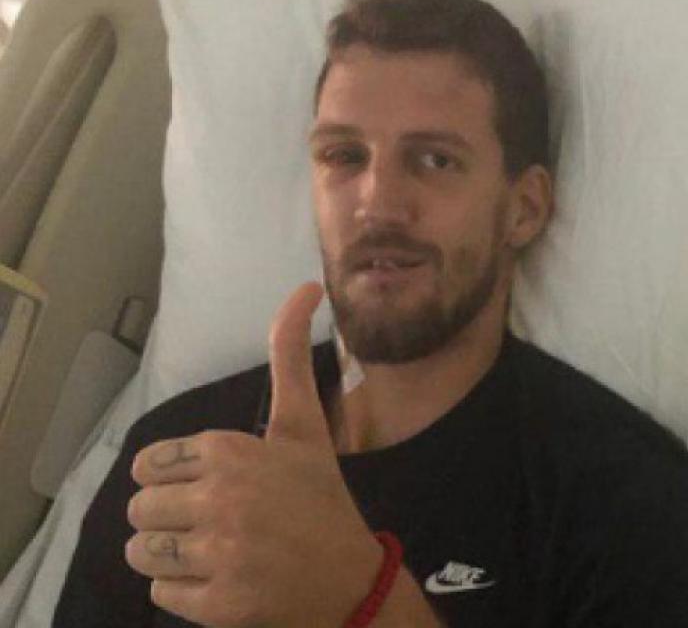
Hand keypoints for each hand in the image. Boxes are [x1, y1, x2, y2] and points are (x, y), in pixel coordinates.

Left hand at [125, 282, 382, 626]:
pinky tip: (220, 579)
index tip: (208, 488)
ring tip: (208, 550)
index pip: (150, 464)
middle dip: (169, 516)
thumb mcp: (304, 426)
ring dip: (167, 553)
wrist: (352, 578)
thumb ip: (290, 356)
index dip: (173, 479)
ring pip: (141, 551)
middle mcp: (221, 499)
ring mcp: (219, 554)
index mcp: (231, 451)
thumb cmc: (321, 498)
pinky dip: (182, 590)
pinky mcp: (217, 604)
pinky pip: (159, 593)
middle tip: (214, 522)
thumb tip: (306, 286)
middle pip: (141, 508)